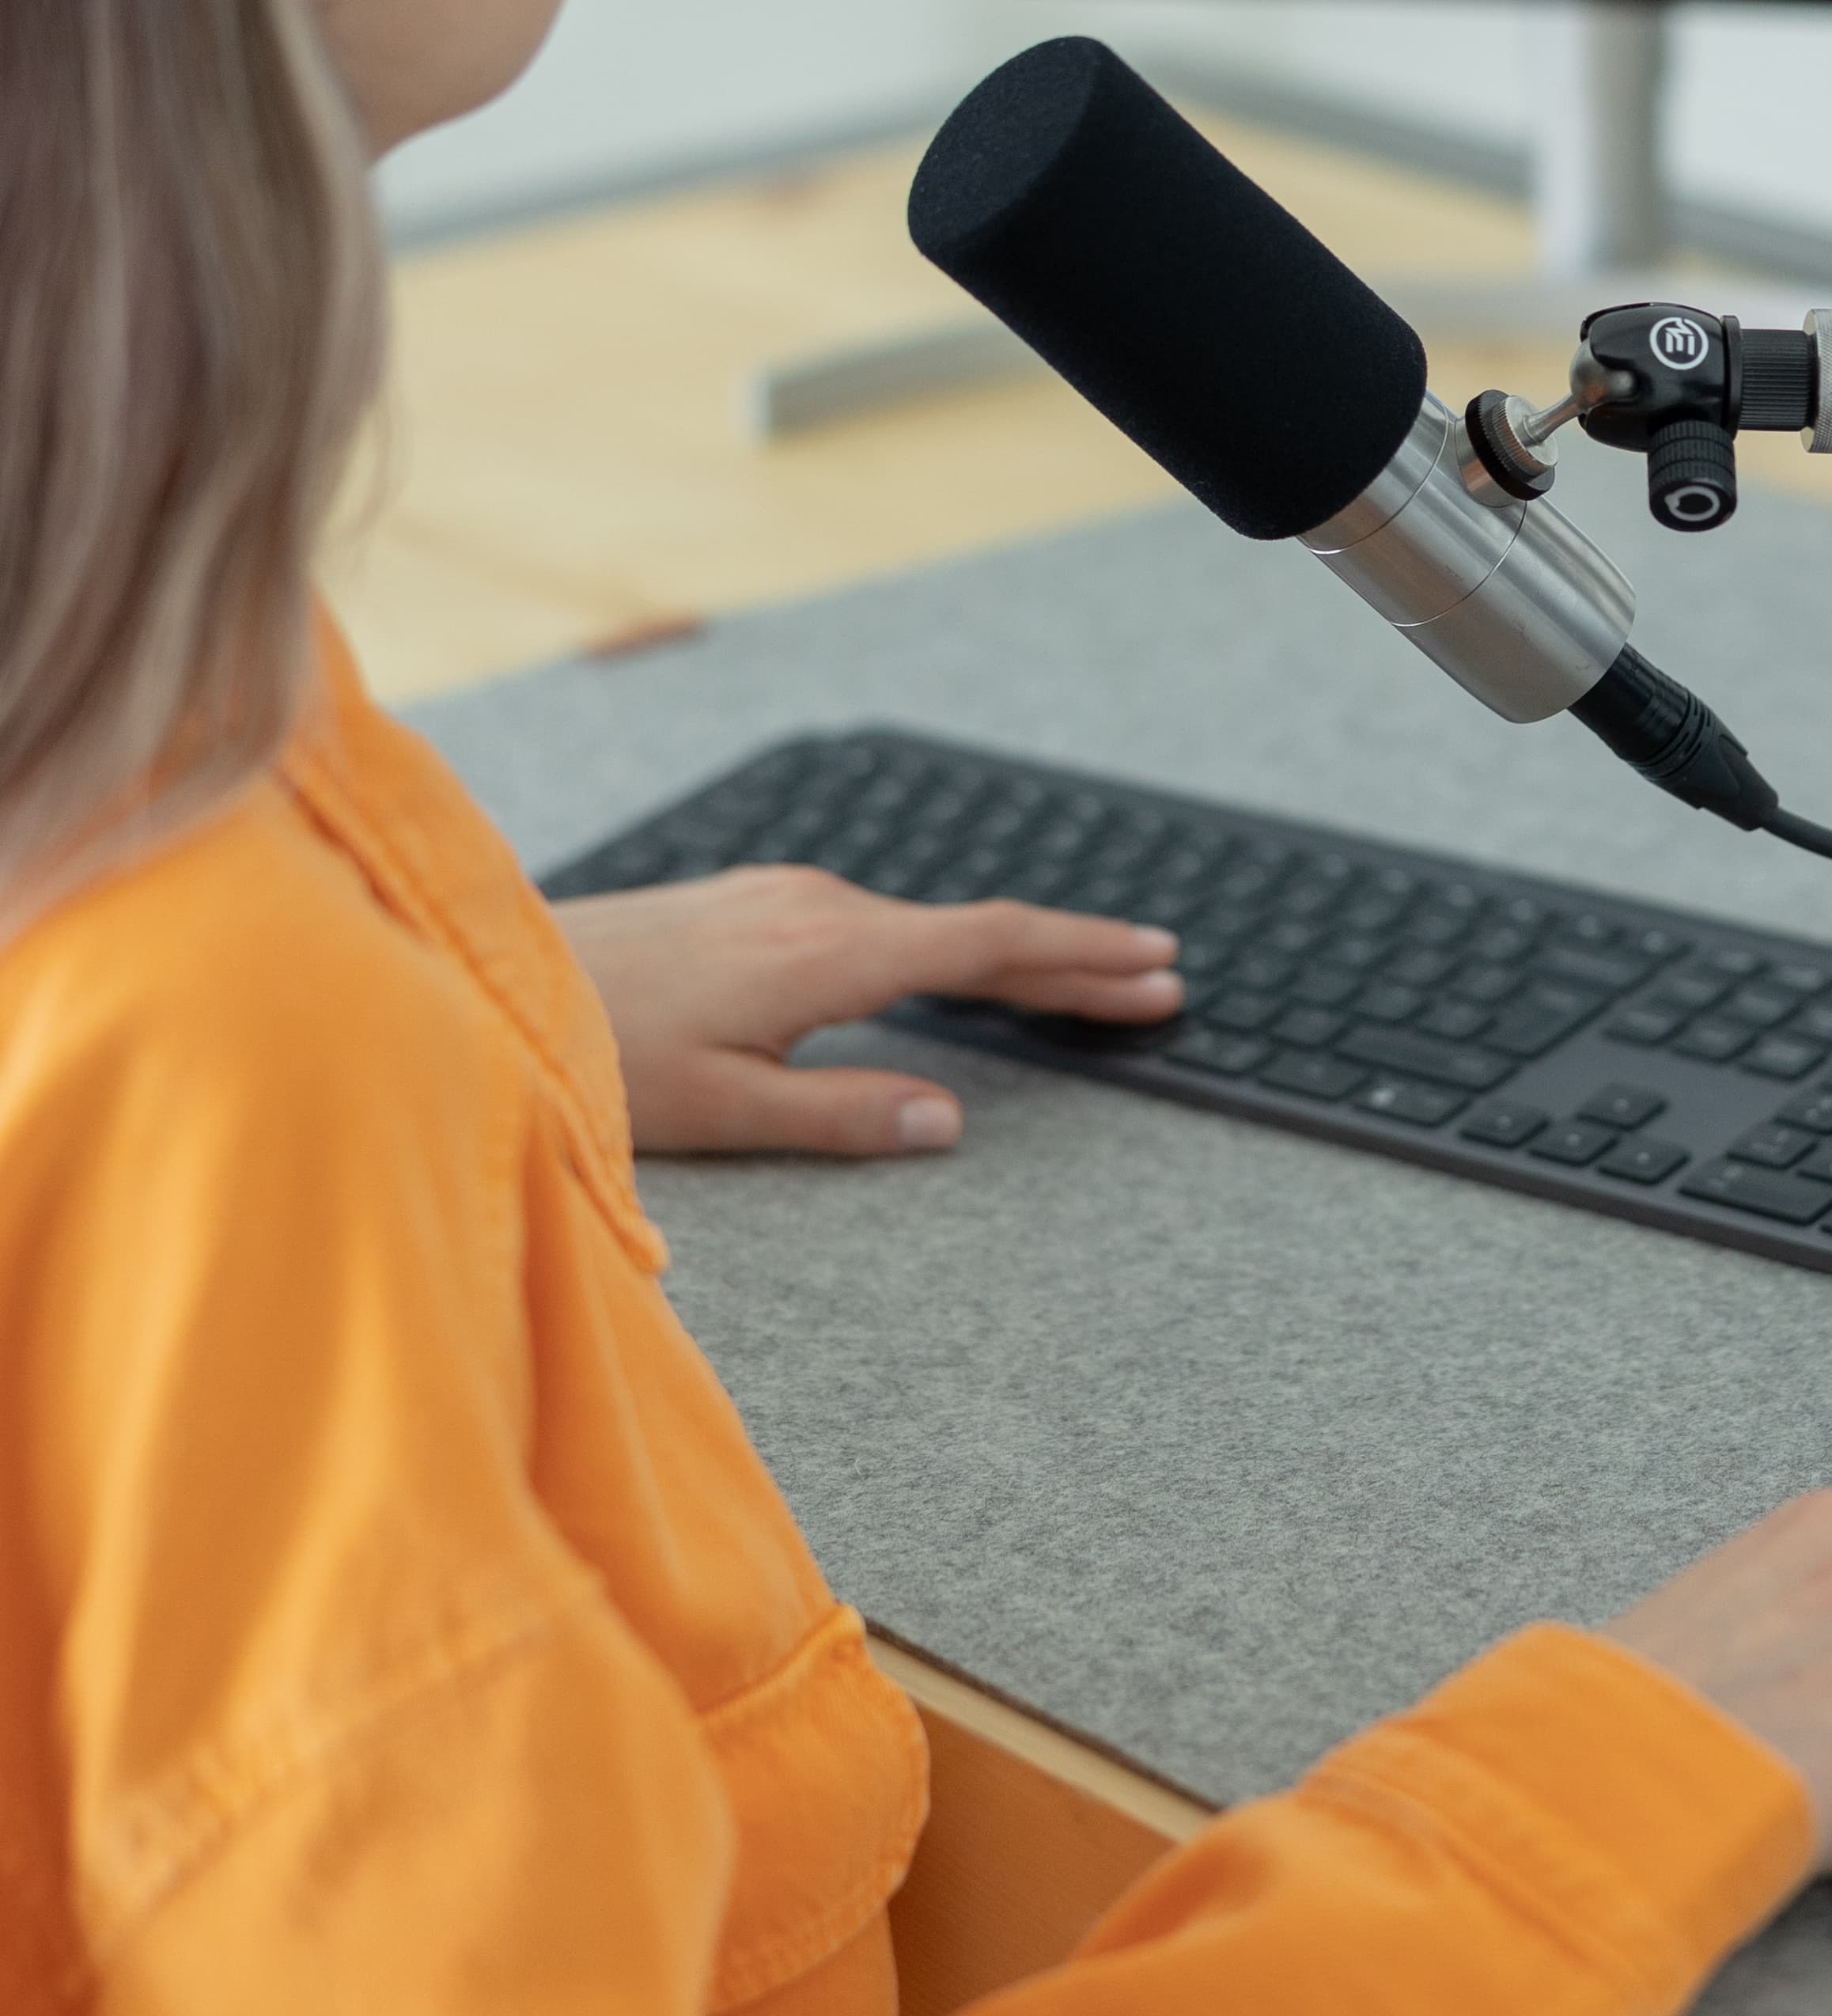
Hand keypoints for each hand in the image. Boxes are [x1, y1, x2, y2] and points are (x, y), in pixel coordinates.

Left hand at [552, 866, 1180, 1156]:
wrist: (489, 973)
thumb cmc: (598, 1050)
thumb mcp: (726, 1111)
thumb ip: (845, 1114)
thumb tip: (949, 1121)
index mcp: (828, 953)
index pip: (988, 944)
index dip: (1080, 955)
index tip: (1156, 964)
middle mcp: (817, 906)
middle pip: (975, 932)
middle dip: (1071, 957)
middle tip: (1158, 980)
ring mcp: (784, 895)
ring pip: (926, 926)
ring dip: (1009, 953)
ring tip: (1079, 983)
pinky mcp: (755, 902)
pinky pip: (880, 921)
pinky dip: (943, 947)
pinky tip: (957, 968)